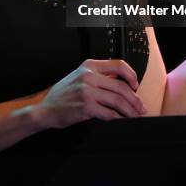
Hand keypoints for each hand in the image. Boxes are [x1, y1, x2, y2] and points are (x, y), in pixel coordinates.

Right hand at [33, 59, 147, 128]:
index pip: (119, 65)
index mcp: (90, 65)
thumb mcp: (80, 76)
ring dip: (130, 110)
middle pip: (121, 86)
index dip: (132, 75)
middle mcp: (89, 76)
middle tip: (140, 107)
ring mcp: (87, 91)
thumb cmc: (63, 94)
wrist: (45, 107)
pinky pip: (109, 113)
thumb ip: (99, 76)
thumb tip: (123, 84)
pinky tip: (121, 120)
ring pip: (118, 100)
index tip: (136, 85)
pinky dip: (118, 118)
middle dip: (135, 99)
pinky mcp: (86, 107)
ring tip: (135, 116)